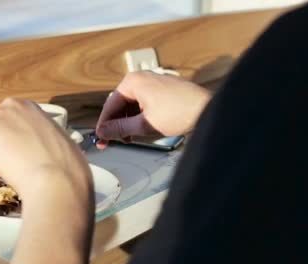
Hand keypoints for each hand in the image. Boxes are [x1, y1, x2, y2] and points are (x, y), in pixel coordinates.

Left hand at [0, 98, 91, 200]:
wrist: (57, 181)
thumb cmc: (65, 171)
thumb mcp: (56, 145)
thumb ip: (40, 143)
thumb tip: (32, 155)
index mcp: (31, 108)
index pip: (9, 127)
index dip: (11, 148)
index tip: (20, 164)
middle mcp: (14, 105)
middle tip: (10, 172)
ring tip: (6, 174)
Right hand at [95, 71, 209, 147]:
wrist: (207, 109)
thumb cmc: (181, 112)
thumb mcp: (144, 125)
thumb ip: (119, 129)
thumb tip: (103, 132)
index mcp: (133, 82)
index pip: (110, 105)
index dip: (104, 125)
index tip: (100, 138)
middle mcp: (141, 78)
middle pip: (120, 105)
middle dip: (116, 124)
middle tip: (112, 141)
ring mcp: (152, 82)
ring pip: (131, 105)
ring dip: (127, 122)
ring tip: (128, 138)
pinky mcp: (161, 89)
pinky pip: (143, 103)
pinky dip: (139, 117)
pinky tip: (140, 130)